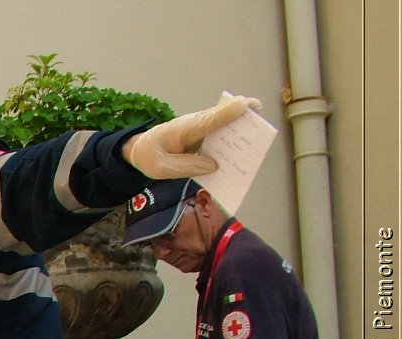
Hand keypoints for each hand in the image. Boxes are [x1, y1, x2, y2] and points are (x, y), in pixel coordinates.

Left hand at [124, 95, 260, 178]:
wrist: (141, 150)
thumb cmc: (150, 156)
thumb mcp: (161, 168)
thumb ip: (186, 166)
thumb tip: (214, 166)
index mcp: (184, 130)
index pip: (208, 120)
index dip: (228, 113)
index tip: (246, 105)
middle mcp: (196, 124)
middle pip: (223, 116)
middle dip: (244, 118)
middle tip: (262, 125)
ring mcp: (202, 128)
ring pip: (226, 125)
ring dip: (243, 131)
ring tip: (259, 141)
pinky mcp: (205, 135)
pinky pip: (222, 136)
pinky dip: (234, 142)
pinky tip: (244, 155)